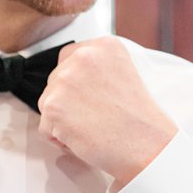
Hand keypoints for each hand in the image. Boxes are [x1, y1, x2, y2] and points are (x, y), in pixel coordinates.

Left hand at [37, 37, 176, 189]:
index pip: (68, 58)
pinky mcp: (54, 106)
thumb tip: (71, 72)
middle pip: (55, 81)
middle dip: (69, 102)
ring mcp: (66, 80)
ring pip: (47, 103)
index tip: (92, 96)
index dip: (76, 83)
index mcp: (104, 46)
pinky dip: (60, 138)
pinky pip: (45, 127)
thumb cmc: (140, 119)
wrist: (147, 146)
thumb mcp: (125, 73)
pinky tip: (84, 137)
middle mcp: (84, 57)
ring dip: (64, 120)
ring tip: (93, 126)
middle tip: (97, 114)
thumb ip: (96, 67)